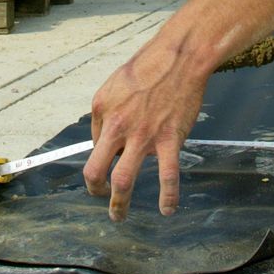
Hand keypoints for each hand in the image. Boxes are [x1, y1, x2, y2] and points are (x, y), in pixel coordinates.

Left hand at [82, 35, 208, 221]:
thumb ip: (107, 112)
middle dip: (94, 190)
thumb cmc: (149, 67)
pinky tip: (167, 210)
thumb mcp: (114, 84)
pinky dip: (167, 198)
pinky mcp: (169, 141)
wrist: (180, 58)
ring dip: (118, 204)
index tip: (109, 159)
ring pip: (123, 181)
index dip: (101, 154)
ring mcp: (143, 136)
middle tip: (99, 197)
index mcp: (102, 110)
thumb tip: (104, 137)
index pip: (94, 143)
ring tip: (118, 214)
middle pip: (95, 170)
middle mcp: (118, 126)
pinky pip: (167, 177)